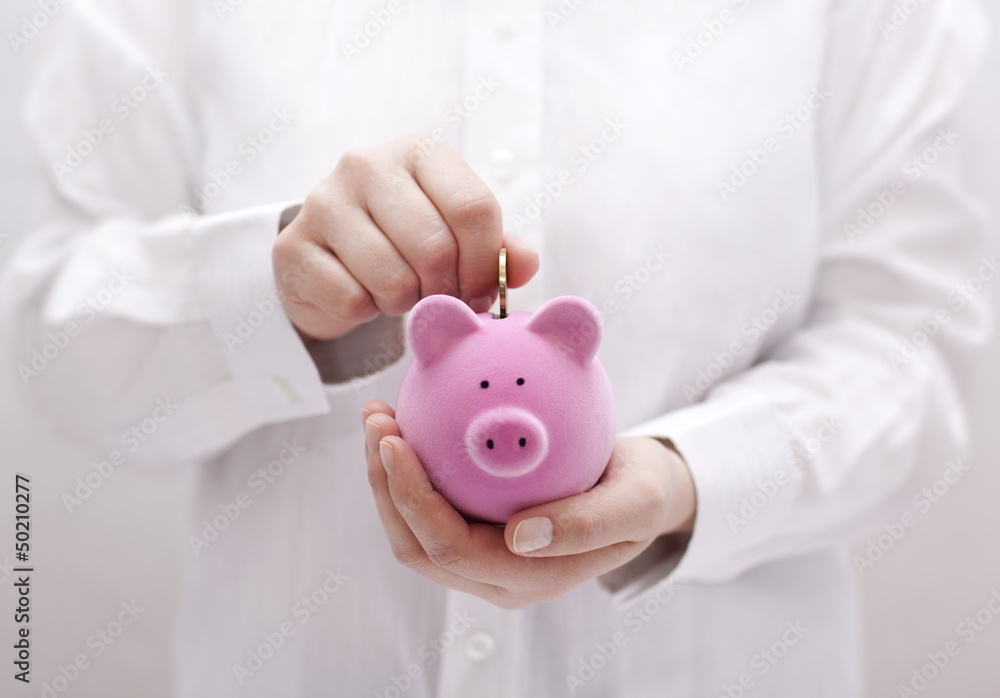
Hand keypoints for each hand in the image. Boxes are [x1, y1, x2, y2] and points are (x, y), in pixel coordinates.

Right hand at [272, 132, 539, 339]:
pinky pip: (352, 300)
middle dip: (447, 290)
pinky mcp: (293, 246)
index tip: (482, 290)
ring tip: (400, 293)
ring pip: (393, 279)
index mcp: (418, 152)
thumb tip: (527, 265)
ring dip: (405, 303)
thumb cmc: (403, 240)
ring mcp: (323, 202)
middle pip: (435, 248)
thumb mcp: (455, 234)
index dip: (486, 264)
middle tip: (441, 299)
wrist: (327, 255)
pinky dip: (366, 313)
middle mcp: (366, 164)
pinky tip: (363, 296)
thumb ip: (497, 248)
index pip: (474, 208)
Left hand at [361, 400, 696, 608]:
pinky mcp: (479, 532)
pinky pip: (431, 508)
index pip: (450, 548)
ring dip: (387, 477)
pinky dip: (410, 469)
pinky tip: (409, 420)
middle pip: (417, 545)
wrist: (643, 491)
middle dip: (384, 486)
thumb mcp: (638, 502)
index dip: (412, 500)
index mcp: (530, 578)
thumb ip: (589, 524)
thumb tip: (519, 536)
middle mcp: (498, 577)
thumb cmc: (643, 491)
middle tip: (377, 418)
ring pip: (414, 531)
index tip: (396, 439)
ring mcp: (485, 559)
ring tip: (379, 416)